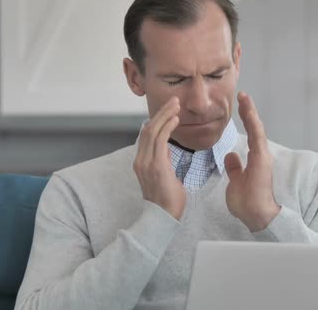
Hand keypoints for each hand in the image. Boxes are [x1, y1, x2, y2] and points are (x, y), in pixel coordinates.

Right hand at [134, 97, 185, 218]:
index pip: (147, 135)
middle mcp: (141, 160)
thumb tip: (166, 149)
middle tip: (174, 101)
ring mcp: (146, 163)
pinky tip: (175, 119)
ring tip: (176, 105)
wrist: (163, 216)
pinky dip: (167, 127)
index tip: (169, 110)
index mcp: (142, 162)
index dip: (157, 120)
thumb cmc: (168, 199)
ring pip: (153, 131)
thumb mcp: (164, 175)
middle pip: (148, 129)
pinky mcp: (156, 166)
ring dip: (165, 116)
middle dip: (161, 113)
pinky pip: (160, 140)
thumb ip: (163, 161)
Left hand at [224, 92, 280, 231]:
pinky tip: (248, 111)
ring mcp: (263, 156)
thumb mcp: (235, 182)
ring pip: (258, 129)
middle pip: (255, 128)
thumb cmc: (247, 203)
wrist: (256, 216)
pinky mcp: (262, 159)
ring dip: (251, 112)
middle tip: (242, 95)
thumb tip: (231, 155)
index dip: (245, 120)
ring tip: (244, 97)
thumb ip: (235, 168)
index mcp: (255, 159)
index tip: (240, 106)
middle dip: (249, 111)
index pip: (250, 135)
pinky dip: (253, 122)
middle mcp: (260, 155)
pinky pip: (257, 137)